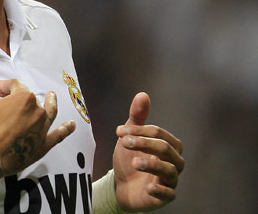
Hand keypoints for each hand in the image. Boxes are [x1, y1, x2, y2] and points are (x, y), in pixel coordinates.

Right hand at [0, 45, 74, 184]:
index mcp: (24, 98)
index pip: (15, 85)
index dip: (2, 87)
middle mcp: (37, 112)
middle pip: (29, 98)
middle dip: (16, 97)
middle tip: (0, 103)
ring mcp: (41, 130)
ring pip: (48, 112)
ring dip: (50, 103)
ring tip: (52, 96)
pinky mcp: (41, 146)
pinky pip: (57, 136)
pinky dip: (65, 130)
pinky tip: (71, 126)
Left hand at [113, 92, 184, 211]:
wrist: (121, 186)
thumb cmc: (130, 158)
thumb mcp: (131, 137)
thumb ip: (137, 118)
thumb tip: (143, 94)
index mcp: (168, 146)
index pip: (159, 134)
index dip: (140, 131)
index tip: (119, 132)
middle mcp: (173, 162)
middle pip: (166, 149)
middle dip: (145, 143)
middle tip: (124, 142)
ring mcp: (169, 180)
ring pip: (169, 171)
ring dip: (152, 165)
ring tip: (134, 162)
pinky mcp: (164, 197)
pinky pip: (169, 195)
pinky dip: (160, 191)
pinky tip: (148, 187)